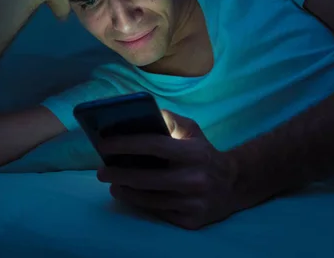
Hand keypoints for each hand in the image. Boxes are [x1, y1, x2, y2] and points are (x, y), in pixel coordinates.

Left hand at [97, 111, 241, 229]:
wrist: (233, 184)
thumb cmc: (203, 153)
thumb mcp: (192, 130)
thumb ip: (168, 119)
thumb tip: (138, 113)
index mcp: (194, 152)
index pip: (154, 146)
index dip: (126, 144)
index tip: (103, 144)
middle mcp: (194, 178)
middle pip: (146, 178)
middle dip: (118, 173)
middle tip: (101, 171)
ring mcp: (193, 202)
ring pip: (148, 199)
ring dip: (125, 191)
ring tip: (112, 183)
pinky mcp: (191, 220)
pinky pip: (158, 212)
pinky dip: (141, 203)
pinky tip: (130, 195)